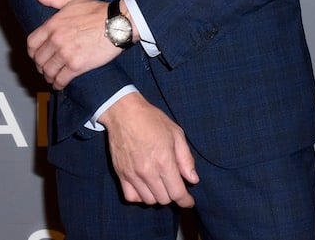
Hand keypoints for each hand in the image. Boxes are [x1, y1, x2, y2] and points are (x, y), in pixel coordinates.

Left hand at [26, 0, 121, 88]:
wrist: (117, 23)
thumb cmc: (97, 11)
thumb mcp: (73, 0)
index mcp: (52, 24)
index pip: (31, 43)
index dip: (32, 52)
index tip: (36, 55)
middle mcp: (56, 39)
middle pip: (38, 59)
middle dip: (41, 66)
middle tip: (45, 68)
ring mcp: (66, 53)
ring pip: (48, 71)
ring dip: (49, 76)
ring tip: (52, 77)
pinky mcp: (77, 65)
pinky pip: (61, 79)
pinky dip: (58, 84)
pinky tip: (60, 84)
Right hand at [99, 92, 199, 206]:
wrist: (124, 113)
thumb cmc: (152, 120)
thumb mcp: (176, 134)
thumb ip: (186, 159)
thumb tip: (193, 179)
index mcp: (164, 161)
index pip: (177, 193)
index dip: (186, 201)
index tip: (189, 201)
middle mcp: (148, 171)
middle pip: (164, 199)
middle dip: (172, 195)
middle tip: (173, 184)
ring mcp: (132, 174)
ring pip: (148, 201)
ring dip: (157, 196)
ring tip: (160, 184)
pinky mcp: (121, 174)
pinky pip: (131, 197)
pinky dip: (140, 196)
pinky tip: (145, 186)